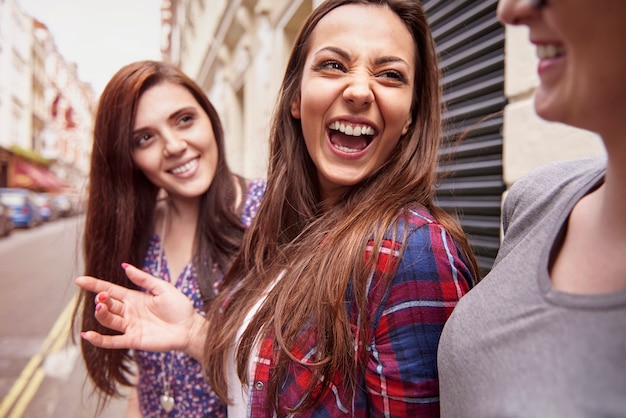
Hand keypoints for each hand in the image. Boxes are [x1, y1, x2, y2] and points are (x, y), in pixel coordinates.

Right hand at [75, 264, 207, 357]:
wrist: (189, 327)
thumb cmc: (179, 307)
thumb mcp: (162, 288)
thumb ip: (144, 279)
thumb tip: (125, 266)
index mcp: (134, 298)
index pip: (110, 290)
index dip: (95, 285)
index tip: (79, 280)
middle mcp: (129, 312)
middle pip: (108, 304)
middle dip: (101, 299)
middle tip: (102, 297)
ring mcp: (130, 326)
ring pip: (108, 320)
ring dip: (101, 314)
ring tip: (100, 307)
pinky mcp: (133, 340)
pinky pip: (112, 341)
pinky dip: (99, 339)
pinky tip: (88, 334)